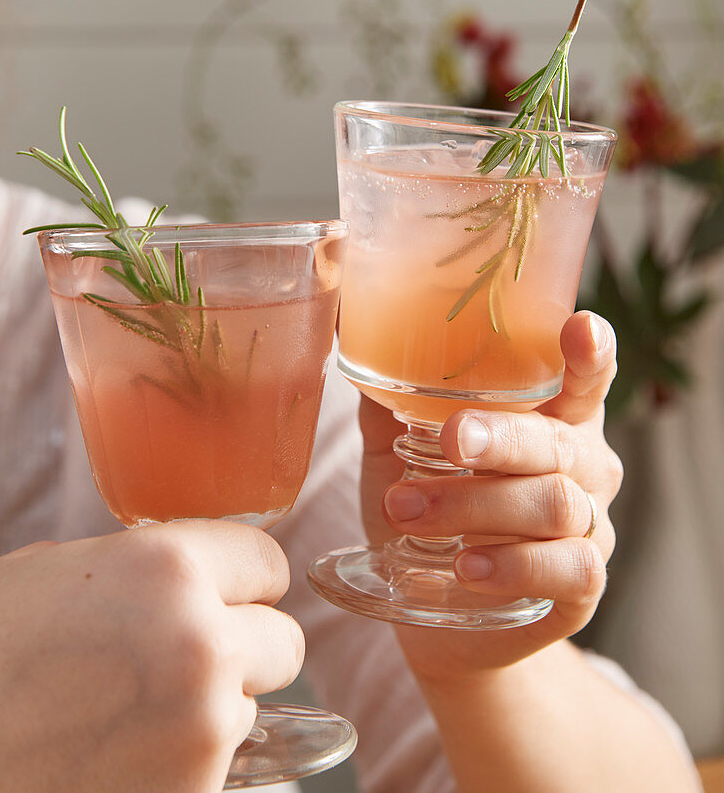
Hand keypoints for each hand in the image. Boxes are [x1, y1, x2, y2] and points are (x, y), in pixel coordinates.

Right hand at [0, 522, 303, 792]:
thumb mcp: (54, 572)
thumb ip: (137, 563)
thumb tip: (187, 569)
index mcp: (168, 569)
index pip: (268, 561)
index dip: (243, 581)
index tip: (226, 594)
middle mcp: (201, 643)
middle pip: (283, 640)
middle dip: (243, 648)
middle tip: (186, 659)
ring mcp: (202, 729)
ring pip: (251, 707)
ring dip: (211, 708)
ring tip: (133, 714)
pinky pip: (220, 766)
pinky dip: (185, 764)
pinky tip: (123, 757)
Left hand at [359, 310, 621, 682]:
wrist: (436, 609)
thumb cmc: (429, 508)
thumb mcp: (400, 451)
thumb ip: (389, 398)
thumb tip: (346, 328)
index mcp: (552, 416)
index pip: (586, 375)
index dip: (591, 352)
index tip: (579, 327)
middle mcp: (584, 463)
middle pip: (560, 441)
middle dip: (503, 438)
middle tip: (451, 441)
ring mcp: (591, 524)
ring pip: (555, 503)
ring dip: (477, 506)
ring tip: (409, 512)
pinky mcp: (582, 584)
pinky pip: (566, 567)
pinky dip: (512, 564)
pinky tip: (467, 565)